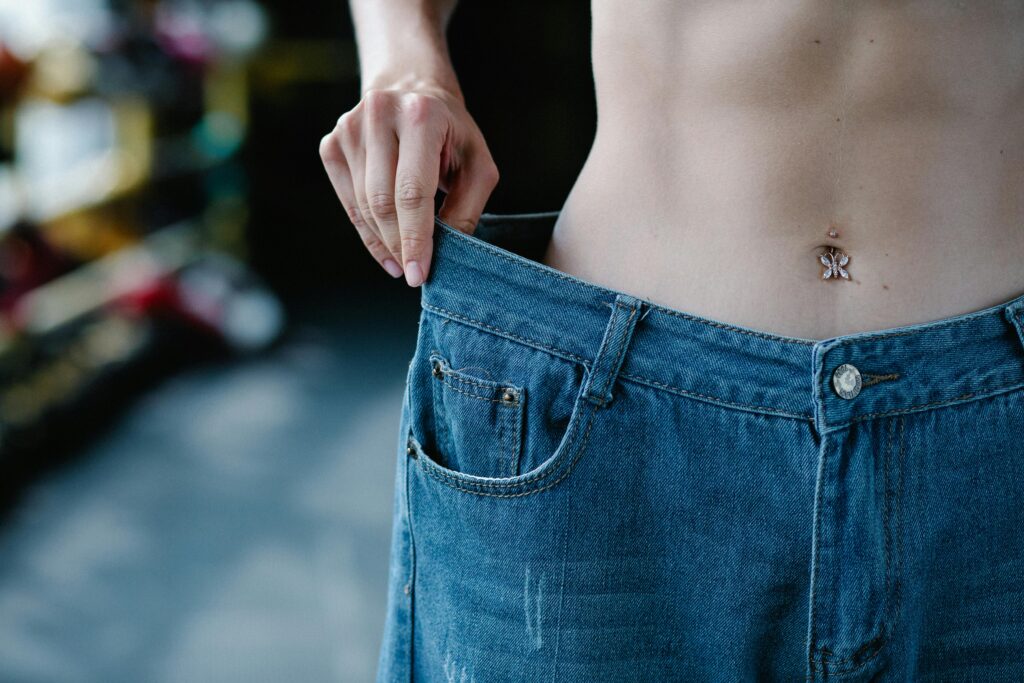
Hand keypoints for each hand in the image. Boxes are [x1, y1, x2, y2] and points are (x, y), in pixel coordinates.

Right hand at [319, 81, 499, 285]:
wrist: (411, 90)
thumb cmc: (451, 134)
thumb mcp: (477, 165)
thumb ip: (466, 208)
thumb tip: (447, 253)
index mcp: (421, 116)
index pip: (412, 190)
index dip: (415, 237)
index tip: (418, 273)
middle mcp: (379, 115)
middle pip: (382, 201)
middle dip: (399, 244)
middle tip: (414, 272)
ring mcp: (349, 128)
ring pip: (363, 205)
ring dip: (383, 242)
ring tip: (402, 261)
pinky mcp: (332, 144)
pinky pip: (348, 202)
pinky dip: (367, 231)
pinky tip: (385, 246)